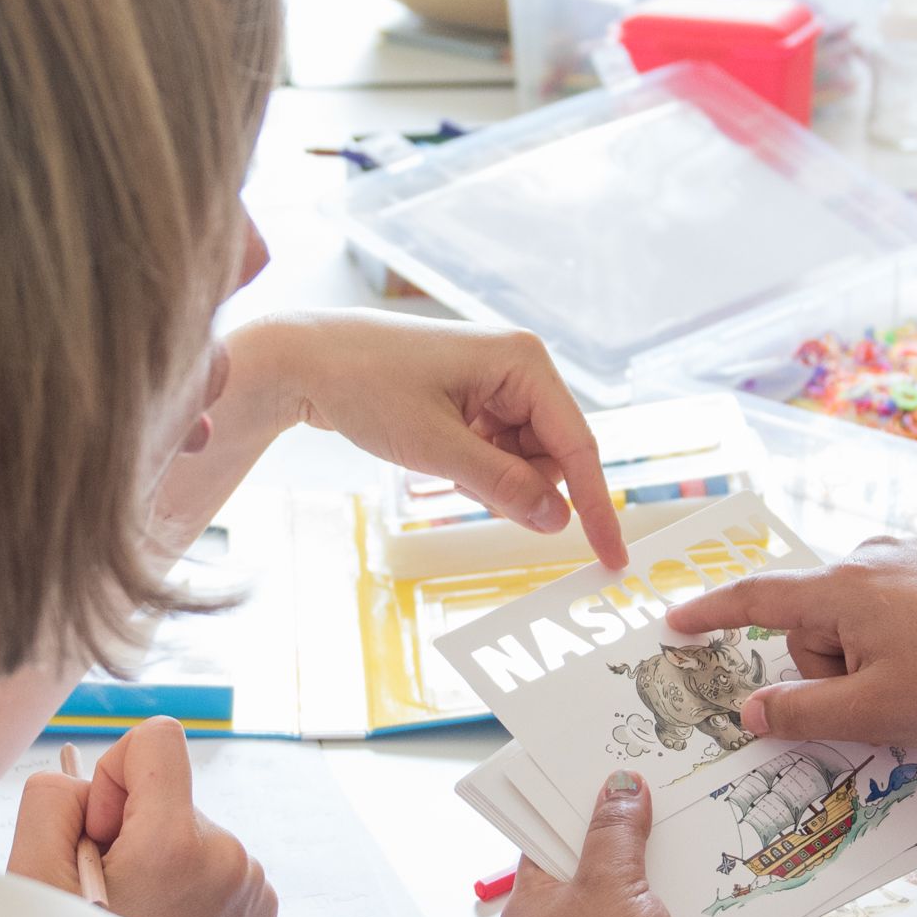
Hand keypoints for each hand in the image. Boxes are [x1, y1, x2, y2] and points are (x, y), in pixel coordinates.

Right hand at [3, 718, 277, 916]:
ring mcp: (253, 884)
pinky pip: (214, 863)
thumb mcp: (34, 879)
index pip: (157, 738)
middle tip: (111, 897)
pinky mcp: (262, 907)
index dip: (113, 776)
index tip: (101, 835)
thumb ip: (52, 799)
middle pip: (168, 792)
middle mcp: (228, 857)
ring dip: (159, 861)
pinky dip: (186, 885)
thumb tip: (89, 782)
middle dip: (131, 831)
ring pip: (188, 830)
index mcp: (176, 844)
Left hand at [235, 311, 627, 569]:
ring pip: (524, 458)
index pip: (578, 447)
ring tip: (439, 461)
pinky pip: (497, 450)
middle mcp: (520, 365)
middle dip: (517, 486)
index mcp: (524, 362)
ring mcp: (497, 380)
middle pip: (552, 455)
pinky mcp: (475, 395)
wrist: (304, 360)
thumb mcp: (436, 447)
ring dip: (491, 479)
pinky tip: (437, 455)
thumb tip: (558, 521)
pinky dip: (475, 468)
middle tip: (462, 483)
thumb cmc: (365, 387)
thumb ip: (502, 486)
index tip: (612, 556)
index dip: (596, 506)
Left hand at [499, 772, 708, 916]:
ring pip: (641, 903)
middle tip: (669, 789)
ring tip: (703, 827)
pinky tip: (721, 887)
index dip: (577, 802)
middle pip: (599, 867)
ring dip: (670, 879)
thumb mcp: (608, 886)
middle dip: (635, 836)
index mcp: (533, 905)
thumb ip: (616, 832)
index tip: (609, 766)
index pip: (547, 837)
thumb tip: (620, 785)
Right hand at [674, 534, 916, 767]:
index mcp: (843, 588)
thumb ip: (799, 713)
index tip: (674, 623)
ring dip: (862, 655)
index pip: (756, 598)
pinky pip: (883, 604)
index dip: (710, 614)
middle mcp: (868, 557)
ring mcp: (905, 556)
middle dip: (828, 665)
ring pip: (848, 616)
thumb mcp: (871, 713)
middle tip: (878, 696)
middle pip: (810, 621)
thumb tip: (750, 710)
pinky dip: (890, 636)